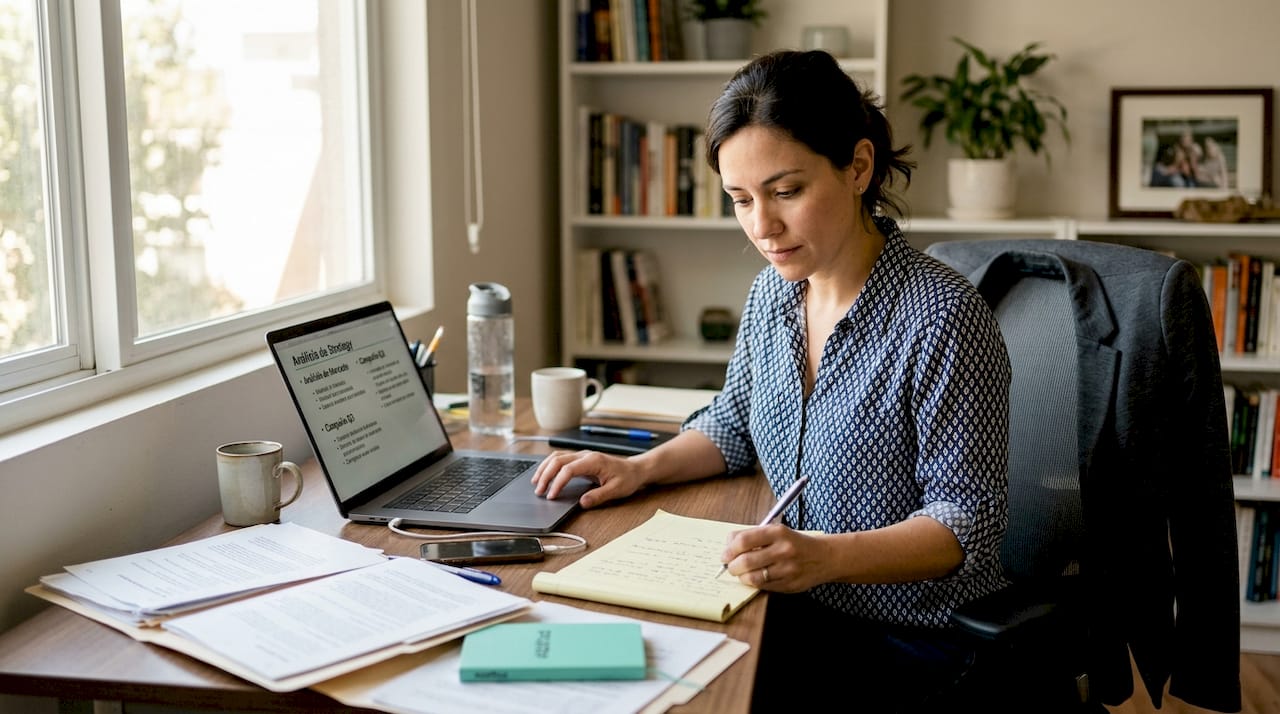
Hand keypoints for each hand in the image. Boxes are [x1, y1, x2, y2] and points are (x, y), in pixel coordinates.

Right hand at [531, 449, 645, 508]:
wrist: (635, 469)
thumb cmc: (627, 478)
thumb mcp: (616, 490)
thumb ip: (599, 496)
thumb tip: (582, 503)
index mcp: (593, 461)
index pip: (568, 469)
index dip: (557, 482)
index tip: (552, 495)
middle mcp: (585, 455)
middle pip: (558, 460)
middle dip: (546, 475)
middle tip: (539, 491)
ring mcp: (582, 455)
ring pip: (556, 457)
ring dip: (544, 468)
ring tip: (536, 483)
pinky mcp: (581, 458)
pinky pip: (560, 458)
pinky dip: (549, 466)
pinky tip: (544, 474)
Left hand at [721, 523, 828, 592]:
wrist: (825, 557)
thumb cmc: (795, 543)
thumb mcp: (777, 532)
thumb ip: (753, 535)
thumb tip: (728, 544)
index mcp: (778, 532)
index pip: (744, 540)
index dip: (729, 549)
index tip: (725, 554)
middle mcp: (783, 550)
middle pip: (745, 561)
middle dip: (732, 566)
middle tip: (730, 566)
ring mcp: (788, 569)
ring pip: (753, 578)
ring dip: (742, 577)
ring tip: (741, 573)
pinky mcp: (790, 584)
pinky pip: (764, 587)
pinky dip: (755, 583)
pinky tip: (755, 578)